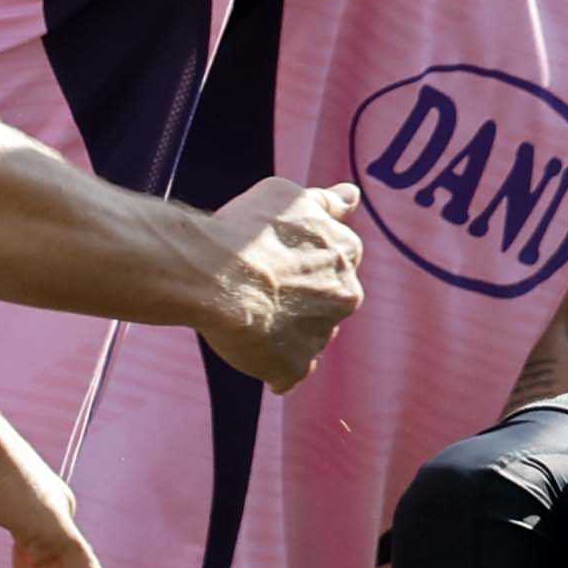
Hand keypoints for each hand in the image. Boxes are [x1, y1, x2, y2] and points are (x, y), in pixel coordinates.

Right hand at [194, 176, 366, 389]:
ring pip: (307, 336)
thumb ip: (326, 201)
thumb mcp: (288, 197)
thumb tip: (352, 195)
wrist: (214, 273)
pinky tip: (253, 351)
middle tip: (259, 285)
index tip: (274, 256)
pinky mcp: (294, 366)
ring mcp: (321, 335)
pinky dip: (274, 367)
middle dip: (299, 297)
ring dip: (285, 329)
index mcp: (347, 253)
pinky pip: (289, 372)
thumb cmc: (247, 230)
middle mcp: (345, 296)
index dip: (300, 259)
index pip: (334, 259)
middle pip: (324, 301)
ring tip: (249, 315)